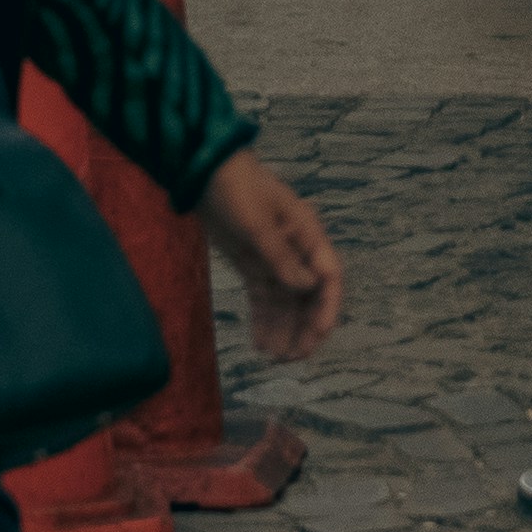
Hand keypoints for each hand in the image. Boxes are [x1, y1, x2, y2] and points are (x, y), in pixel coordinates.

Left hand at [198, 154, 348, 363]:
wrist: (203, 171)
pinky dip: (263, 320)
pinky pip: (263, 298)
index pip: (328, 275)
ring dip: (284, 329)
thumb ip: (280, 257)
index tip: (319, 334)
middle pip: (308, 295)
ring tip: (275, 359)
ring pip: (286, 302)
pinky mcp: (253, 264)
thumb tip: (306, 287)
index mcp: (306, 233)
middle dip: (305, 328)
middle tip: (295, 359)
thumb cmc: (236, 188)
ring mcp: (273, 258)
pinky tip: (259, 343)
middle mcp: (295, 249)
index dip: (327, 307)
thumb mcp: (257, 223)